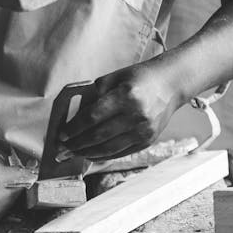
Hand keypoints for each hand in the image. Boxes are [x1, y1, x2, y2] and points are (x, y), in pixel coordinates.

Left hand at [59, 62, 181, 159]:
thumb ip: (95, 94)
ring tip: (74, 153)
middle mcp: (136, 115)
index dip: (74, 128)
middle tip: (63, 148)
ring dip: (88, 153)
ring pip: (109, 148)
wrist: (171, 84)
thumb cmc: (139, 77)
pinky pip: (122, 152)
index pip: (93, 117)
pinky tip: (92, 155)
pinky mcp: (148, 140)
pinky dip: (104, 155)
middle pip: (99, 135)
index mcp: (125, 96)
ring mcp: (143, 130)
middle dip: (77, 144)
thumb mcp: (115, 77)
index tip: (62, 134)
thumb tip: (76, 117)